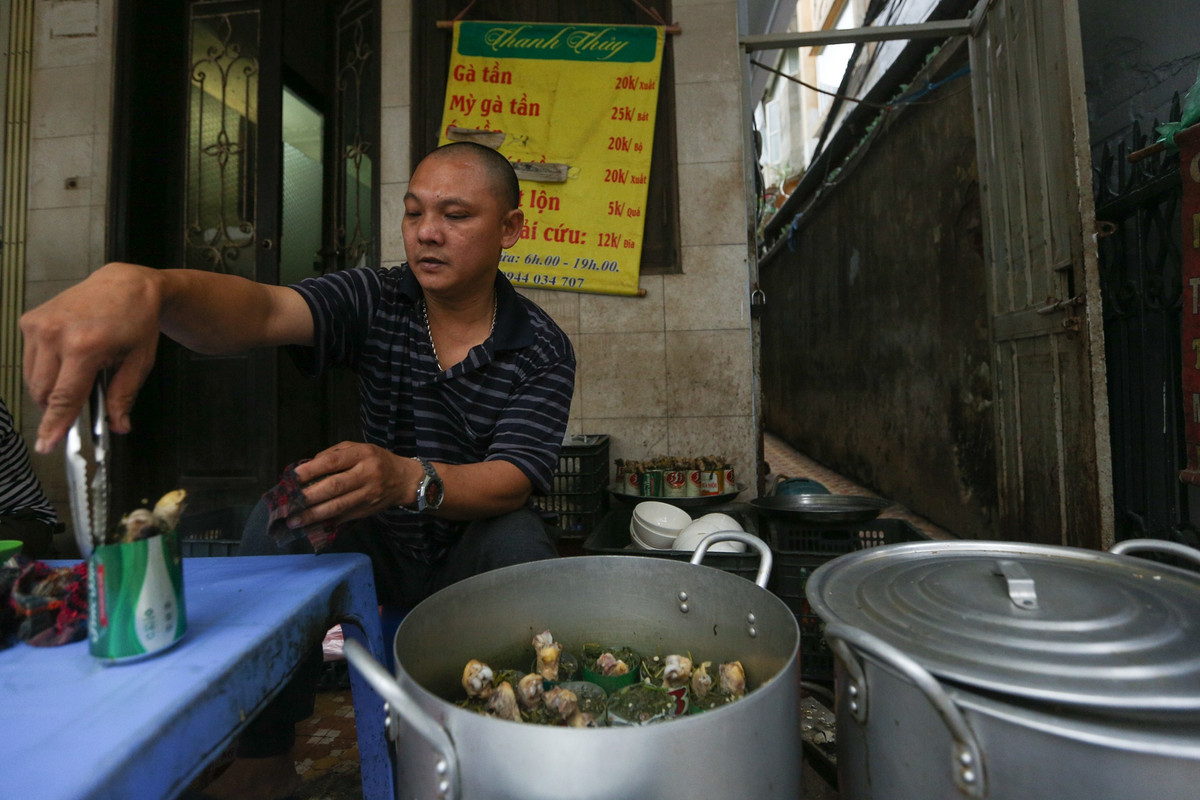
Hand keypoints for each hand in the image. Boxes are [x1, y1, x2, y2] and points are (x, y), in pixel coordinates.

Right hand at [20, 263, 162, 452]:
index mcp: (85, 347)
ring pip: (32, 379)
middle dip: (57, 406)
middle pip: (43, 393)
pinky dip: (44, 368)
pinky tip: (67, 357)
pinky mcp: (30, 320)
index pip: (64, 397)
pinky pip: (29, 359)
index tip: (46, 445)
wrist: (125, 284)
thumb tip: (118, 426)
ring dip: (49, 388)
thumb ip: (123, 396)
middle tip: (81, 399)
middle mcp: (56, 335)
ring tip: (78, 372)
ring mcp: (39, 326)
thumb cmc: (136, 322)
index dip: (55, 425)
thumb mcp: (139, 362)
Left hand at [289, 442, 420, 529]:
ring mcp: (367, 495)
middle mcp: (366, 474)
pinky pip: (343, 517)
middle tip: (288, 505)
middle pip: (334, 487)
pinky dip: (325, 521)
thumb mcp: (358, 448)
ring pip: (338, 506)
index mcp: (362, 455)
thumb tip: (307, 467)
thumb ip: (333, 454)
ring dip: (313, 515)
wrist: (404, 480)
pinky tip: (310, 526)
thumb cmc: (376, 460)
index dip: (311, 470)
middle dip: (309, 497)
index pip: (333, 462)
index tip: (292, 478)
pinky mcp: (366, 510)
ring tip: (294, 521)